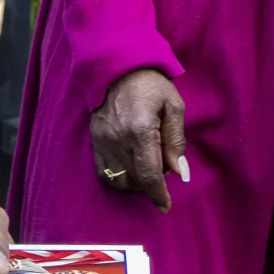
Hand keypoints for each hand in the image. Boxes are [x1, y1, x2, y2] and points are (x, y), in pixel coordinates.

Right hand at [90, 69, 187, 212]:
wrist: (117, 67)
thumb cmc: (151, 85)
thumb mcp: (173, 105)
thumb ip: (176, 140)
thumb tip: (178, 172)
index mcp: (141, 130)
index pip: (149, 174)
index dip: (158, 194)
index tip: (165, 206)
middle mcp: (119, 139)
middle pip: (136, 179)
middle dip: (152, 183)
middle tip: (162, 166)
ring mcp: (103, 141)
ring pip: (120, 179)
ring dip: (136, 183)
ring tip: (147, 167)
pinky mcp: (95, 140)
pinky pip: (104, 172)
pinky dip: (119, 178)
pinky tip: (131, 169)